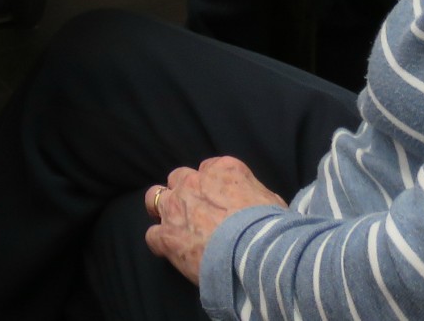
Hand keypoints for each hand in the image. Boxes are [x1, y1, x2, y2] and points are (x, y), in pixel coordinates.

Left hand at [144, 156, 286, 282]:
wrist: (255, 254)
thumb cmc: (270, 228)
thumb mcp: (271, 201)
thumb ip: (253, 194)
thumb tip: (253, 205)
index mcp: (222, 170)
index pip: (208, 169)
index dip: (211, 186)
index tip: (218, 201)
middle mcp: (194, 182)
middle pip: (178, 178)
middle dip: (183, 192)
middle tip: (194, 211)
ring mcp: (176, 207)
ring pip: (155, 198)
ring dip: (163, 209)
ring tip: (172, 225)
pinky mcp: (167, 236)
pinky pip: (152, 235)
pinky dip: (160, 242)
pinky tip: (170, 252)